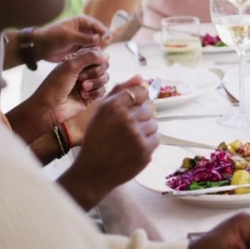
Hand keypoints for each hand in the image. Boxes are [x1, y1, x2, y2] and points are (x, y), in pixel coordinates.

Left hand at [6, 48, 108, 142]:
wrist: (50, 107)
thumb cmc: (55, 85)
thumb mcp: (71, 65)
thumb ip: (89, 56)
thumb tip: (106, 55)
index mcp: (77, 60)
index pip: (96, 53)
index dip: (98, 57)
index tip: (91, 62)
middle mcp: (83, 71)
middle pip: (103, 66)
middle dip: (95, 71)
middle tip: (81, 77)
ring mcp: (88, 83)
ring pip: (104, 78)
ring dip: (95, 82)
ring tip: (83, 88)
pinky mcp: (91, 96)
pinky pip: (103, 90)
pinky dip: (94, 92)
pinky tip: (83, 95)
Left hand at [33, 15, 110, 61]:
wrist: (40, 47)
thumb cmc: (52, 37)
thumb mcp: (68, 36)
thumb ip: (84, 38)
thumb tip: (99, 38)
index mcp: (83, 22)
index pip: (99, 26)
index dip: (104, 33)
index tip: (107, 41)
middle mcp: (86, 30)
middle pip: (101, 36)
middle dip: (103, 43)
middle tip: (101, 51)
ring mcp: (84, 40)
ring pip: (98, 45)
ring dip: (99, 50)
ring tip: (97, 57)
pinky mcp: (82, 49)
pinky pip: (92, 52)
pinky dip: (94, 56)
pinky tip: (93, 60)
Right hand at [56, 77, 158, 209]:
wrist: (93, 171)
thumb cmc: (97, 140)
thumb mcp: (101, 112)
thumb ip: (120, 91)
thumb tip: (140, 76)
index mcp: (112, 106)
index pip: (141, 92)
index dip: (139, 100)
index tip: (133, 109)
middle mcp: (125, 118)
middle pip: (149, 109)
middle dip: (141, 118)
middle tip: (127, 130)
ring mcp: (136, 135)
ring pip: (154, 125)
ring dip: (145, 132)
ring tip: (129, 141)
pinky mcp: (144, 150)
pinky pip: (156, 139)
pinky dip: (148, 144)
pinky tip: (133, 149)